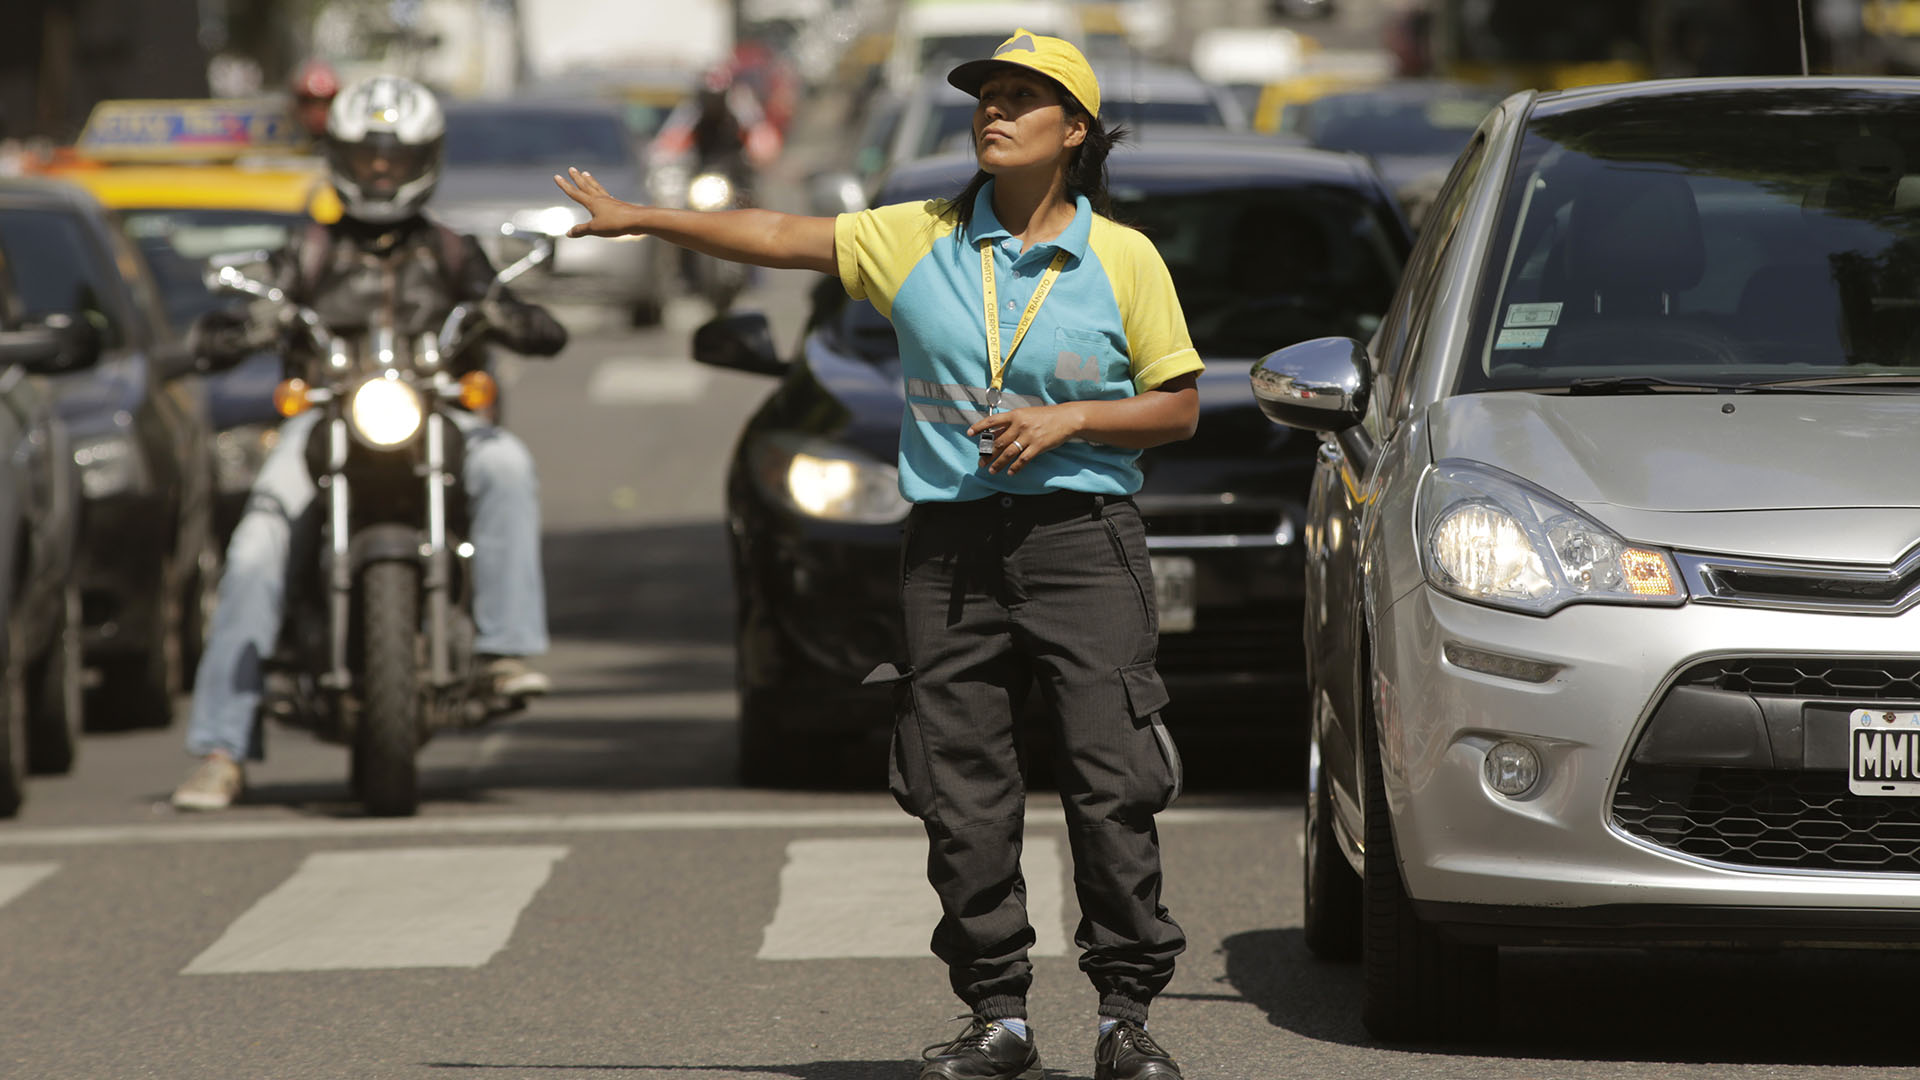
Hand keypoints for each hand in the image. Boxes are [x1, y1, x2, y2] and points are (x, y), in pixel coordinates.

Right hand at [552, 167, 640, 237]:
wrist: (638, 220)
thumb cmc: (616, 224)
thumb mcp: (595, 229)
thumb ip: (581, 230)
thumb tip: (568, 233)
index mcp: (592, 203)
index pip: (574, 193)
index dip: (564, 185)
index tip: (557, 176)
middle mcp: (600, 198)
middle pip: (586, 186)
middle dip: (577, 178)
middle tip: (572, 168)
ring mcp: (610, 200)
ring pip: (596, 187)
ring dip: (590, 180)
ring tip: (586, 173)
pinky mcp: (617, 204)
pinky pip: (606, 195)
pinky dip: (601, 191)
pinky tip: (604, 193)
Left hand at [967, 404, 1085, 475]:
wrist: (1066, 418)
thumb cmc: (1045, 416)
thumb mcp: (1026, 415)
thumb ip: (1011, 424)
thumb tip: (995, 433)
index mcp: (1015, 415)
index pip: (992, 420)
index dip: (979, 427)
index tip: (969, 433)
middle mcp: (1019, 425)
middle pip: (998, 442)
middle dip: (987, 454)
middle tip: (981, 462)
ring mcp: (1029, 436)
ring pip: (1008, 453)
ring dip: (998, 464)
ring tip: (992, 471)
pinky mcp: (1038, 446)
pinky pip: (1023, 459)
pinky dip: (1015, 467)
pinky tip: (1010, 472)